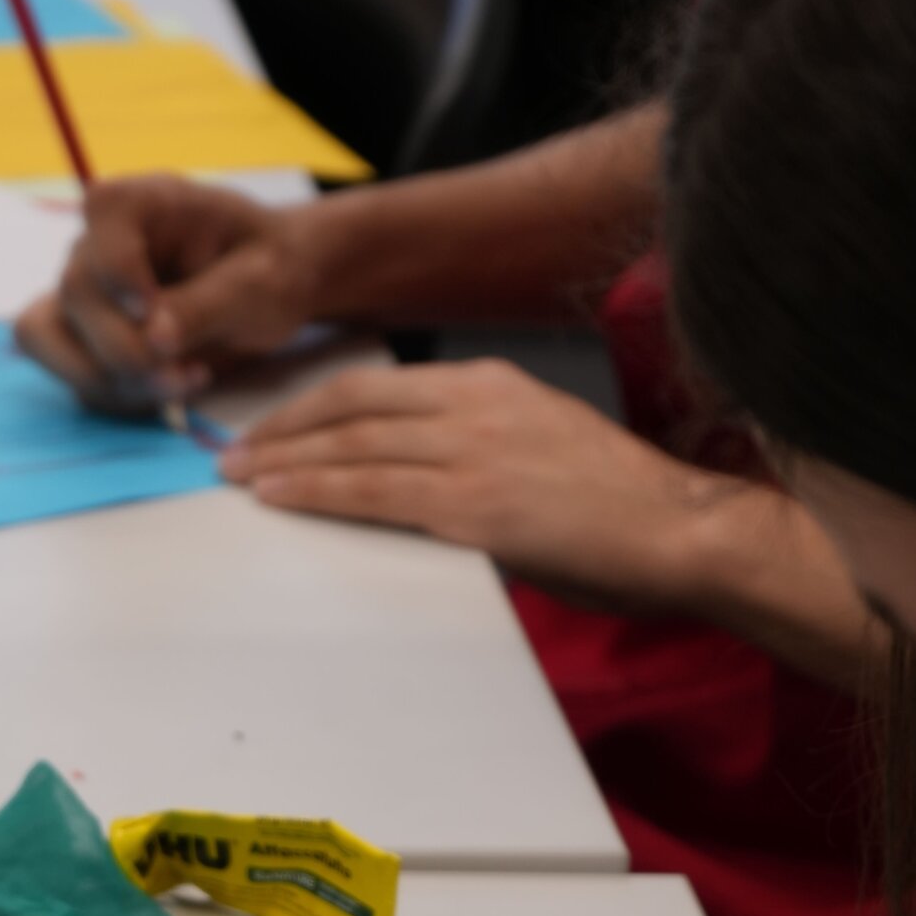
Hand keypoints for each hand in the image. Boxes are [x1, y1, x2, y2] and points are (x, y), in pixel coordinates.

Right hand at [13, 177, 321, 412]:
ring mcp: (83, 291)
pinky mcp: (80, 337)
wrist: (269, 293)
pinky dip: (114, 395)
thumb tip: (155, 338)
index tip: (152, 313)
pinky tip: (164, 390)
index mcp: (145, 202)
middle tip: (187, 376)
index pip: (102, 214)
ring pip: (53, 339)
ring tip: (180, 384)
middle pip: (77, 293)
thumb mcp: (259, 282)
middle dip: (127, 350)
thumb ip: (207, 303)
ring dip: (115, 380)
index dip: (118, 271)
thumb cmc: (269, 269)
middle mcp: (100, 241)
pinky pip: (69, 373)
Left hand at [221, 360, 715, 608]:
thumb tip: (424, 481)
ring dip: (282, 460)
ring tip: (236, 477)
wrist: (683, 531)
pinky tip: (277, 496)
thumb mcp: (543, 450)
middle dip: (281, 427)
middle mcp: (474, 405)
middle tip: (232, 451)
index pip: (377, 384)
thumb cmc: (622, 510)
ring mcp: (472, 452)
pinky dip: (314, 491)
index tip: (272, 425)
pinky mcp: (474, 506)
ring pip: (351, 446)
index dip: (313, 404)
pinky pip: (372, 491)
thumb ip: (481, 451)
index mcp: (491, 385)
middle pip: (350, 405)